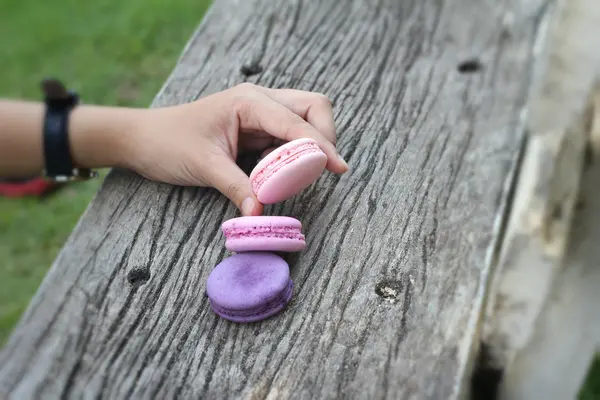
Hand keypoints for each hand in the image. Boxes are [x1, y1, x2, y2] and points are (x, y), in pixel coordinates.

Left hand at [121, 83, 348, 215]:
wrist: (144, 140)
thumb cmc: (169, 143)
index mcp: (249, 102)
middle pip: (313, 108)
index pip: (297, 121)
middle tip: (323, 169)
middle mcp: (259, 102)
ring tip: (298, 177)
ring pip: (304, 123)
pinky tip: (280, 175)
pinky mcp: (256, 131)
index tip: (338, 168)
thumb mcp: (205, 166)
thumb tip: (261, 213)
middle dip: (324, 137)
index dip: (321, 145)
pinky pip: (287, 140)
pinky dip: (293, 157)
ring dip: (309, 149)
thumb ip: (237, 188)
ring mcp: (260, 115)